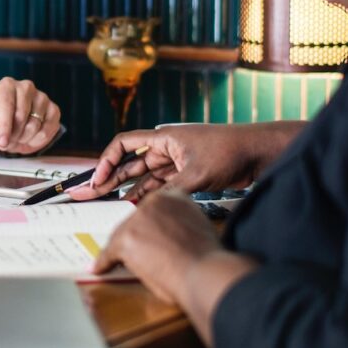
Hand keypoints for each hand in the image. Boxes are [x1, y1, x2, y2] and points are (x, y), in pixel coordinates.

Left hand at [0, 77, 60, 154]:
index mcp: (6, 86)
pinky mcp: (54, 109)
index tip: (2, 142)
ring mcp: (42, 97)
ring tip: (18, 138)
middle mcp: (26, 87)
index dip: (4, 126)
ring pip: (35, 125)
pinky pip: (48, 130)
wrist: (13, 126)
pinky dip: (37, 140)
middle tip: (8, 142)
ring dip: (24, 138)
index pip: (6, 104)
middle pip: (21, 115)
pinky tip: (30, 138)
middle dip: (14, 135)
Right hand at [70, 121, 303, 200]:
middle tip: (89, 194)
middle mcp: (166, 148)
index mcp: (164, 138)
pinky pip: (160, 185)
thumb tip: (148, 209)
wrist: (258, 153)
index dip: (106, 161)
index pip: (124, 144)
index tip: (98, 180)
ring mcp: (176, 161)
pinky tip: (135, 205)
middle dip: (109, 178)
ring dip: (127, 189)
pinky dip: (147, 194)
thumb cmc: (229, 152)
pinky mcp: (187, 174)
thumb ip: (170, 191)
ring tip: (107, 204)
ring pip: (144, 176)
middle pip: (130, 163)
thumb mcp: (197, 174)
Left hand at [93, 189, 256, 347]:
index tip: (145, 236)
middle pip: (133, 220)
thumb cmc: (206, 258)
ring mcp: (138, 219)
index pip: (151, 209)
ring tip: (121, 263)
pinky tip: (101, 267)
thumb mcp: (198, 228)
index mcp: (174, 196)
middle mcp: (154, 201)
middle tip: (136, 254)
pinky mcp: (127, 239)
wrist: (204, 271)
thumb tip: (168, 236)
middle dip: (134, 239)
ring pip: (120, 235)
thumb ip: (180, 224)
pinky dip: (104, 262)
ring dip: (120, 251)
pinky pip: (109, 253)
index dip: (147, 227)